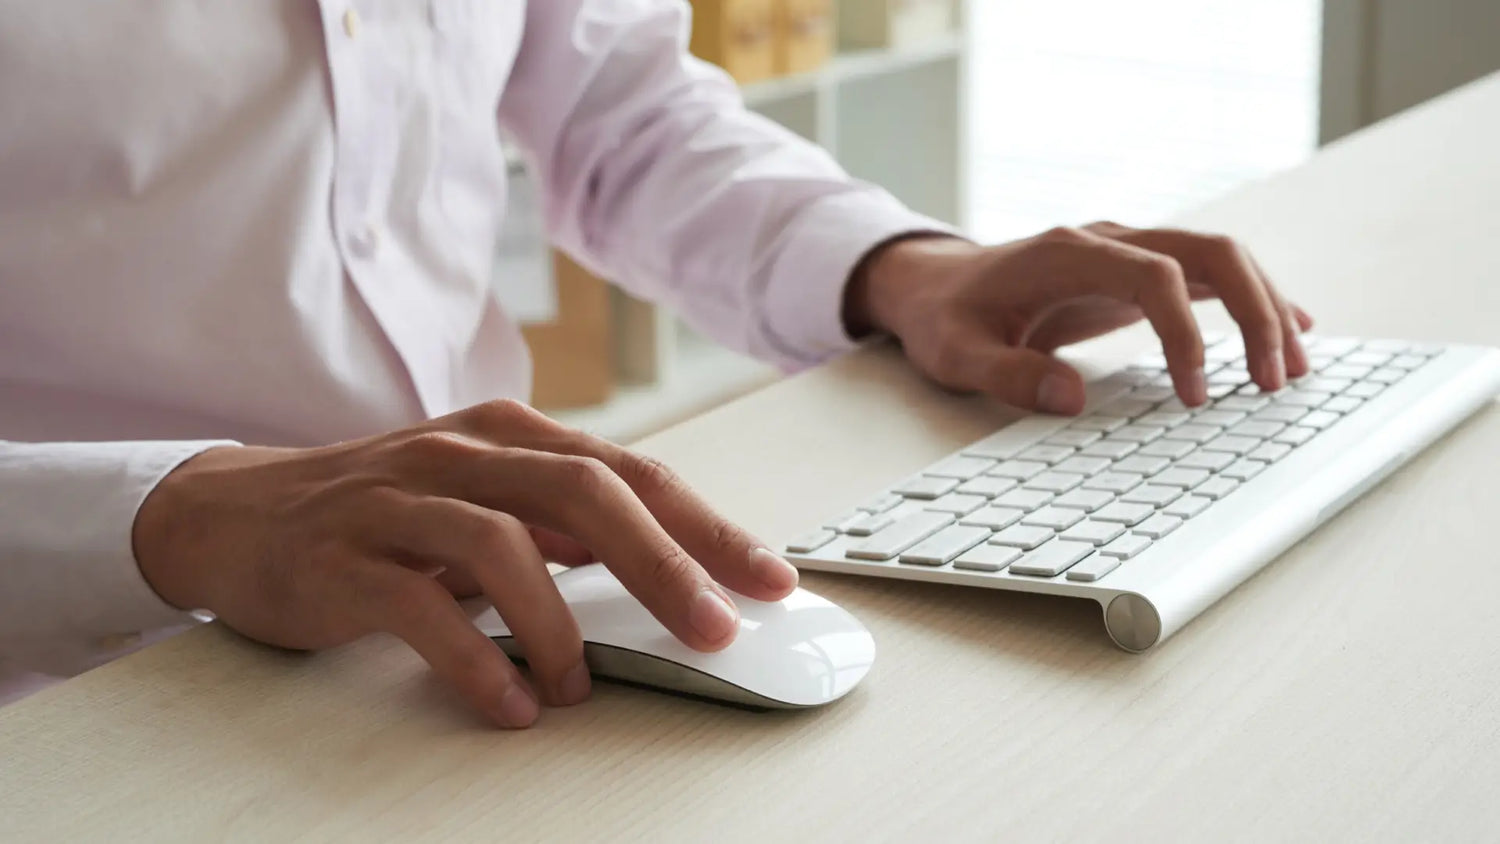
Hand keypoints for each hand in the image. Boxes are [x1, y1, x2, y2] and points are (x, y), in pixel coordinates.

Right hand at [131, 400, 799, 727]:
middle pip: (587, 493)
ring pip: (506, 544)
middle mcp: (462, 455)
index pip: (630, 473)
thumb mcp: (483, 502)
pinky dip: (477, 659)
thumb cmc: (383, 513)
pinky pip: (424, 607)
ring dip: (561, 625)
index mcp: (510, 436)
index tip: (769, 578)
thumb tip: (664, 571)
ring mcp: (400, 500)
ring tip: (580, 686)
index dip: (707, 526)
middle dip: (664, 563)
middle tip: (714, 628)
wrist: (237, 515)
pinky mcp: (345, 557)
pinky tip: (512, 704)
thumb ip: (563, 526)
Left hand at [843, 223, 1313, 412]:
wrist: (934, 284)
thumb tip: (1071, 400)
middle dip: (1254, 311)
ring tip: (1294, 368)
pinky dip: (1250, 299)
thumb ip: (1008, 375)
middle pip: (1208, 250)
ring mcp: (1126, 250)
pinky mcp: (1135, 271)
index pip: (1155, 276)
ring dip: (1265, 305)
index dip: (1185, 332)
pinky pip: (1207, 274)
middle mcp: (1108, 240)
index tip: (1195, 394)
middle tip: (1276, 380)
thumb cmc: (946, 318)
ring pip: (1219, 257)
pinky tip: (1287, 332)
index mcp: (1067, 254)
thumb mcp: (957, 355)